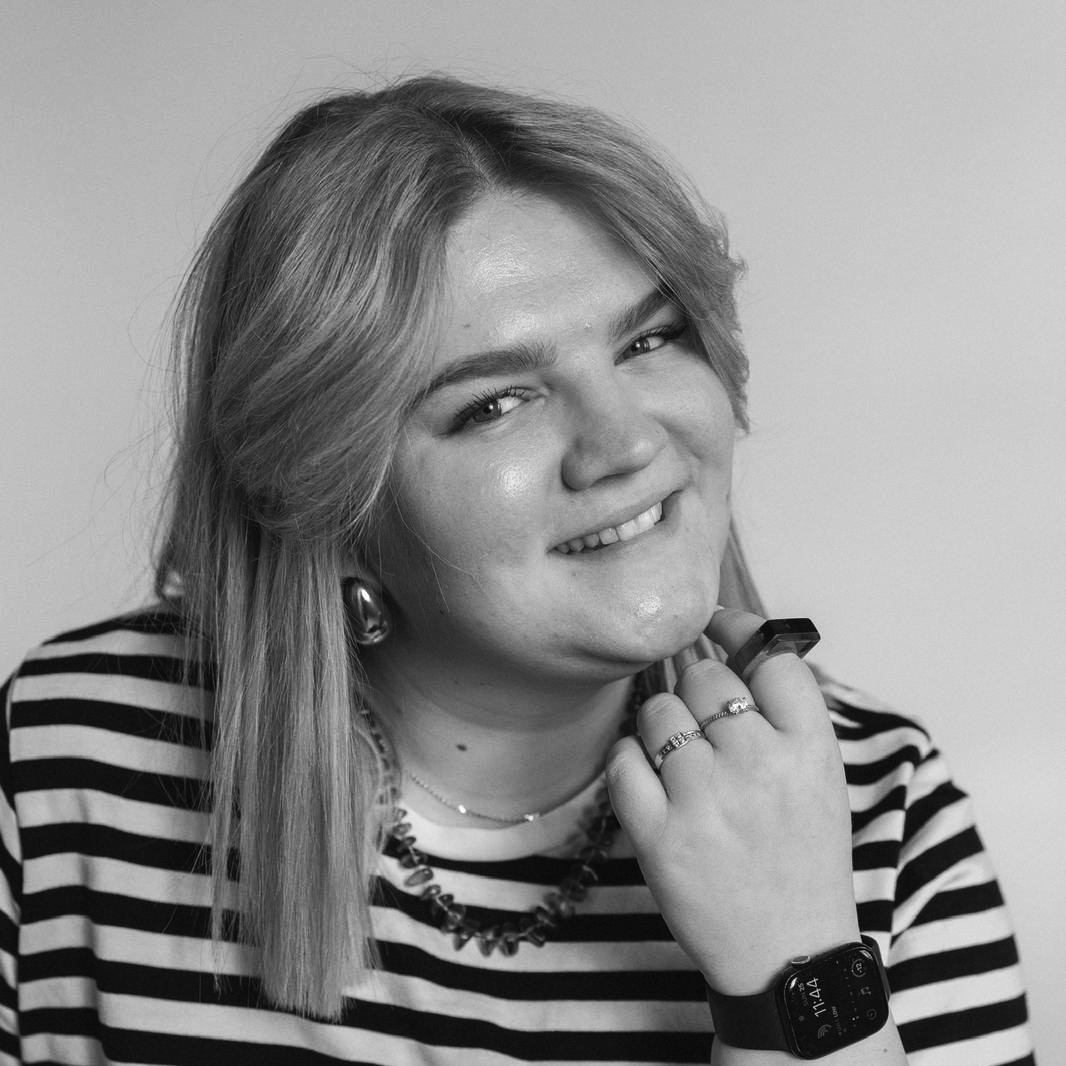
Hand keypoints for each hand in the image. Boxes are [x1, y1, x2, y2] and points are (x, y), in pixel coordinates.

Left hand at [606, 608, 860, 994]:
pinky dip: (629, 761)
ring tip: (681, 762)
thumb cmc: (800, 858)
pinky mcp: (659, 834)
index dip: (739, 627)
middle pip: (704, 674)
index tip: (717, 624)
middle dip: (696, 687)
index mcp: (812, 749)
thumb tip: (727, 636)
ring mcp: (706, 800)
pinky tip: (649, 780)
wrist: (787, 955)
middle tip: (704, 723)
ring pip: (658, 710)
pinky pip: (623, 758)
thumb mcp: (820, 778)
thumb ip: (783, 713)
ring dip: (661, 725)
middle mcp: (761, 766)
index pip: (771, 656)